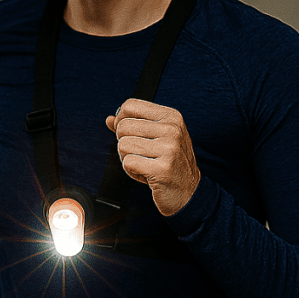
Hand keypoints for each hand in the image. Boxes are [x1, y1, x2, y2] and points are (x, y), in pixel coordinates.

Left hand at [105, 98, 200, 216]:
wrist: (188, 192)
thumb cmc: (169, 163)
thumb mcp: (157, 138)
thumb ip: (134, 126)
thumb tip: (109, 119)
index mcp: (171, 117)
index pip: (131, 105)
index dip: (121, 120)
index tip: (128, 133)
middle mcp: (172, 129)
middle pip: (123, 126)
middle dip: (124, 143)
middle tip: (139, 154)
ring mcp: (169, 148)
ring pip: (123, 145)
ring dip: (127, 159)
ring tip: (144, 164)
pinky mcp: (162, 168)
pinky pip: (128, 163)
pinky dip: (131, 171)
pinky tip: (145, 175)